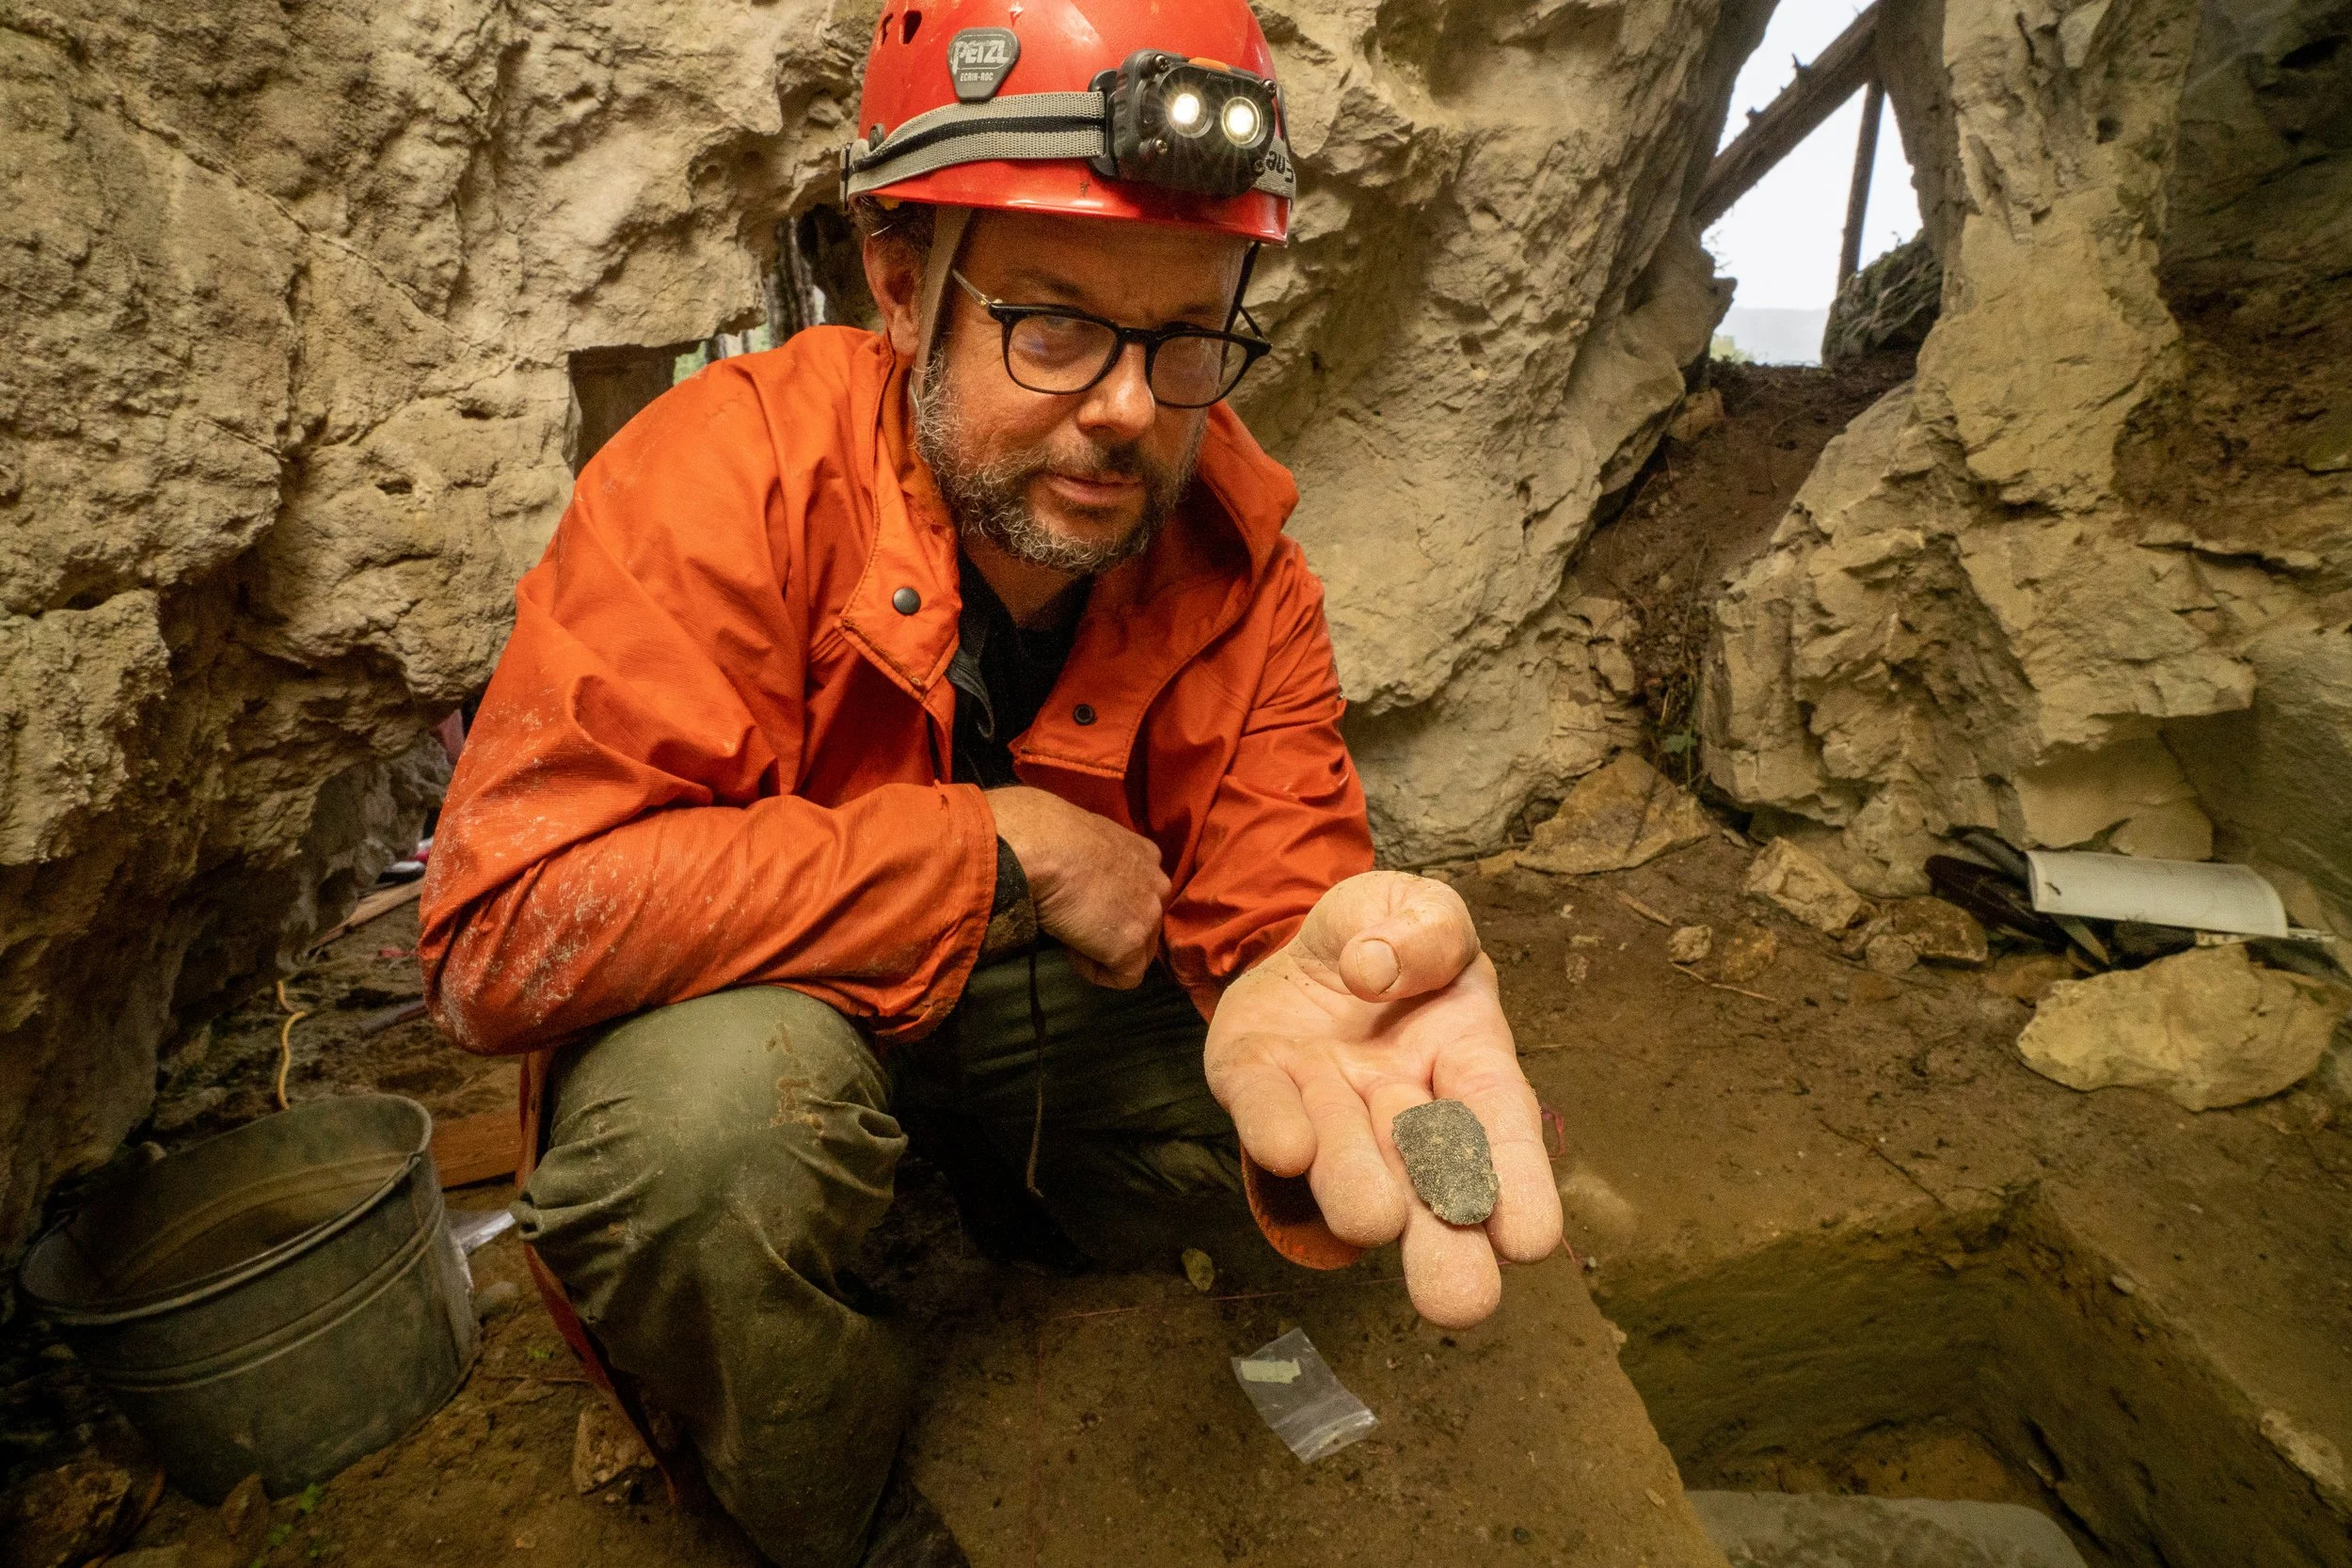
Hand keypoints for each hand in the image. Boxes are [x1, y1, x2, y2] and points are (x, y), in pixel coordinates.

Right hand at [986, 786, 1170, 987]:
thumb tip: (1078, 879)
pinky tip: (1073, 952)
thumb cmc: (1048, 834)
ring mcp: (1149, 916)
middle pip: (1144, 922)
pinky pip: (1124, 977)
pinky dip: (1097, 972)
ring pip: (1138, 951)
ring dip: (1105, 950)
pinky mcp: (1132, 945)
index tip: (1083, 904)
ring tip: (1070, 936)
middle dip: (1113, 929)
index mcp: (1146, 854)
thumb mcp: (1084, 840)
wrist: (1043, 847)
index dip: (1114, 904)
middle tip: (1076, 923)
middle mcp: (1157, 884)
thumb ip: (1095, 862)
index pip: (1141, 891)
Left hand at [1203, 871, 1562, 1326]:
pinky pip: (1263, 1112)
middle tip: (1460, 1301)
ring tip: (1372, 1219)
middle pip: (1425, 1177)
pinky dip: (1275, 1130)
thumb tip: (1381, 968)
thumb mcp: (1423, 910)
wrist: (1298, 937)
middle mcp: (1397, 1099)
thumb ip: (1426, 930)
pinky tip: (1288, 1149)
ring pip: (1345, 1156)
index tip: (1529, 1240)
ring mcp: (1325, 1102)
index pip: (1498, 1120)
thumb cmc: (1387, 936)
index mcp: (1463, 1057)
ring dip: (1358, 1185)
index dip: (1517, 1180)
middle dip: (1442, 1240)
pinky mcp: (1254, 1084)